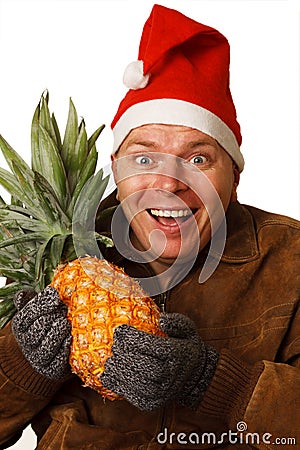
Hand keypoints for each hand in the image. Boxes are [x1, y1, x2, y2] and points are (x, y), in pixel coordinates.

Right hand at [11, 286, 71, 379]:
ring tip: (66, 323)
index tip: (56, 297)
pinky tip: (70, 339)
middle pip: (36, 330)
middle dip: (52, 318)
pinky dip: (64, 350)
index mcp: (21, 325)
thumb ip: (30, 300)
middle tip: (64, 310)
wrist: (53, 350)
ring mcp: (38, 359)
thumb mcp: (37, 309)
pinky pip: (57, 362)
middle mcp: (26, 344)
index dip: (42, 304)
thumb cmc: (47, 322)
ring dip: (57, 333)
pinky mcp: (51, 370)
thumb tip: (22, 295)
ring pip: (45, 347)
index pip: (26, 315)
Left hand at [101, 313, 218, 410]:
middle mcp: (172, 375)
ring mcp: (164, 392)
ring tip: (110, 361)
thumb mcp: (187, 329)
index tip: (120, 330)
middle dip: (127, 356)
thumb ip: (176, 322)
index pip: (156, 346)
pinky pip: (134, 398)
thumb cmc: (183, 347)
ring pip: (141, 384)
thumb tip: (162, 319)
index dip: (135, 338)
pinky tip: (108, 375)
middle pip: (148, 367)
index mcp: (179, 354)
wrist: (192, 376)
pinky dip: (118, 387)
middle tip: (114, 346)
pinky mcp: (153, 404)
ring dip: (121, 373)